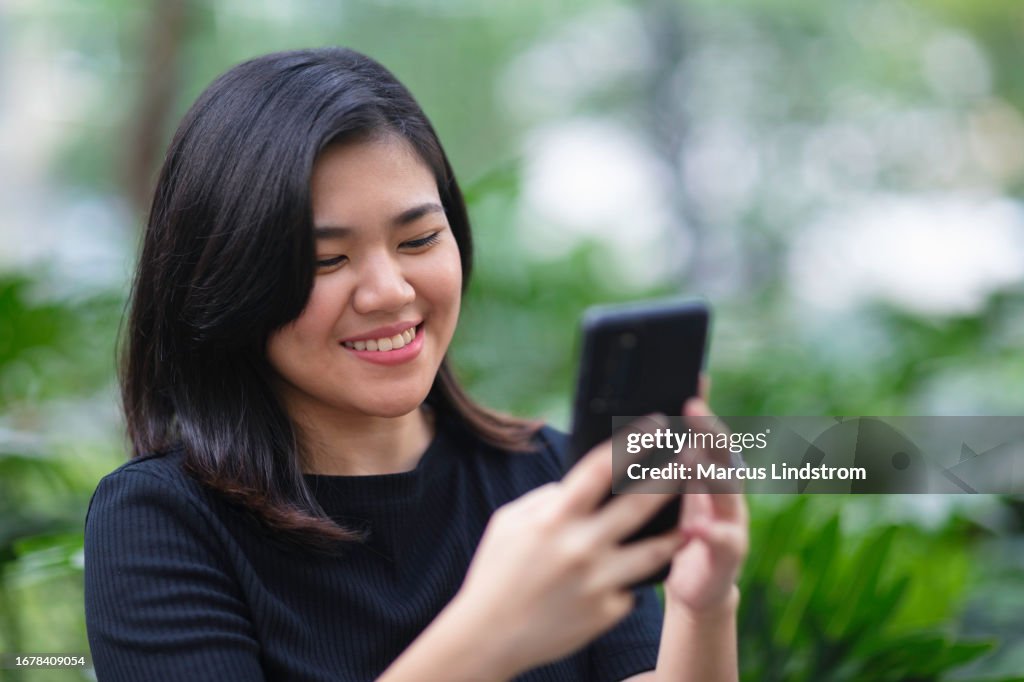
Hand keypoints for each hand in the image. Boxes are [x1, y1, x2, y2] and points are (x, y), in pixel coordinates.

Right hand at [447, 432, 683, 677]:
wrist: (489, 636)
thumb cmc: (496, 572)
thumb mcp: (509, 523)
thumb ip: (547, 499)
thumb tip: (579, 484)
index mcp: (554, 519)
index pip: (602, 469)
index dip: (634, 442)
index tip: (657, 426)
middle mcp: (581, 548)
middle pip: (640, 504)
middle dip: (671, 476)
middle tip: (694, 458)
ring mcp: (598, 582)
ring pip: (655, 550)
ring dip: (676, 530)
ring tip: (693, 515)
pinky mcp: (607, 611)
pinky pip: (632, 586)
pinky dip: (634, 575)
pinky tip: (644, 567)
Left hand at [662, 387, 748, 615]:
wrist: (696, 590)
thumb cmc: (674, 536)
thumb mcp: (665, 496)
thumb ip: (657, 465)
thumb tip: (629, 427)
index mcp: (708, 476)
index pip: (707, 434)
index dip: (702, 407)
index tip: (694, 378)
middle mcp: (726, 494)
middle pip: (723, 453)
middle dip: (709, 429)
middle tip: (691, 407)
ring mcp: (732, 522)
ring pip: (729, 492)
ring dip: (712, 473)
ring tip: (693, 457)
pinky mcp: (728, 556)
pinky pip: (725, 542)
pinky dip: (712, 533)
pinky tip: (697, 527)